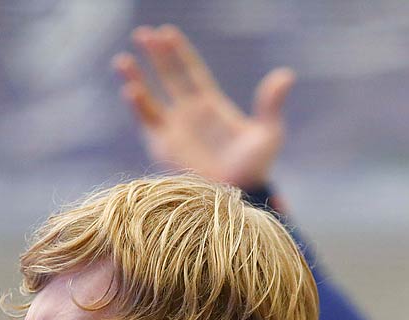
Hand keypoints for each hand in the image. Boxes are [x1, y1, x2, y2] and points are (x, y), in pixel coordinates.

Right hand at [114, 23, 294, 189]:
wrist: (237, 196)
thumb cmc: (255, 168)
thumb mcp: (268, 133)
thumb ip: (271, 103)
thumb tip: (286, 74)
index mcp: (211, 105)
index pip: (191, 71)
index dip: (179, 52)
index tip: (166, 32)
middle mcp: (189, 114)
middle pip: (168, 77)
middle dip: (155, 56)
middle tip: (142, 34)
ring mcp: (174, 130)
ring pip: (150, 98)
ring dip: (137, 79)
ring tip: (122, 60)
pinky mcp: (163, 147)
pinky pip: (147, 122)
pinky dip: (138, 106)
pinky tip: (131, 90)